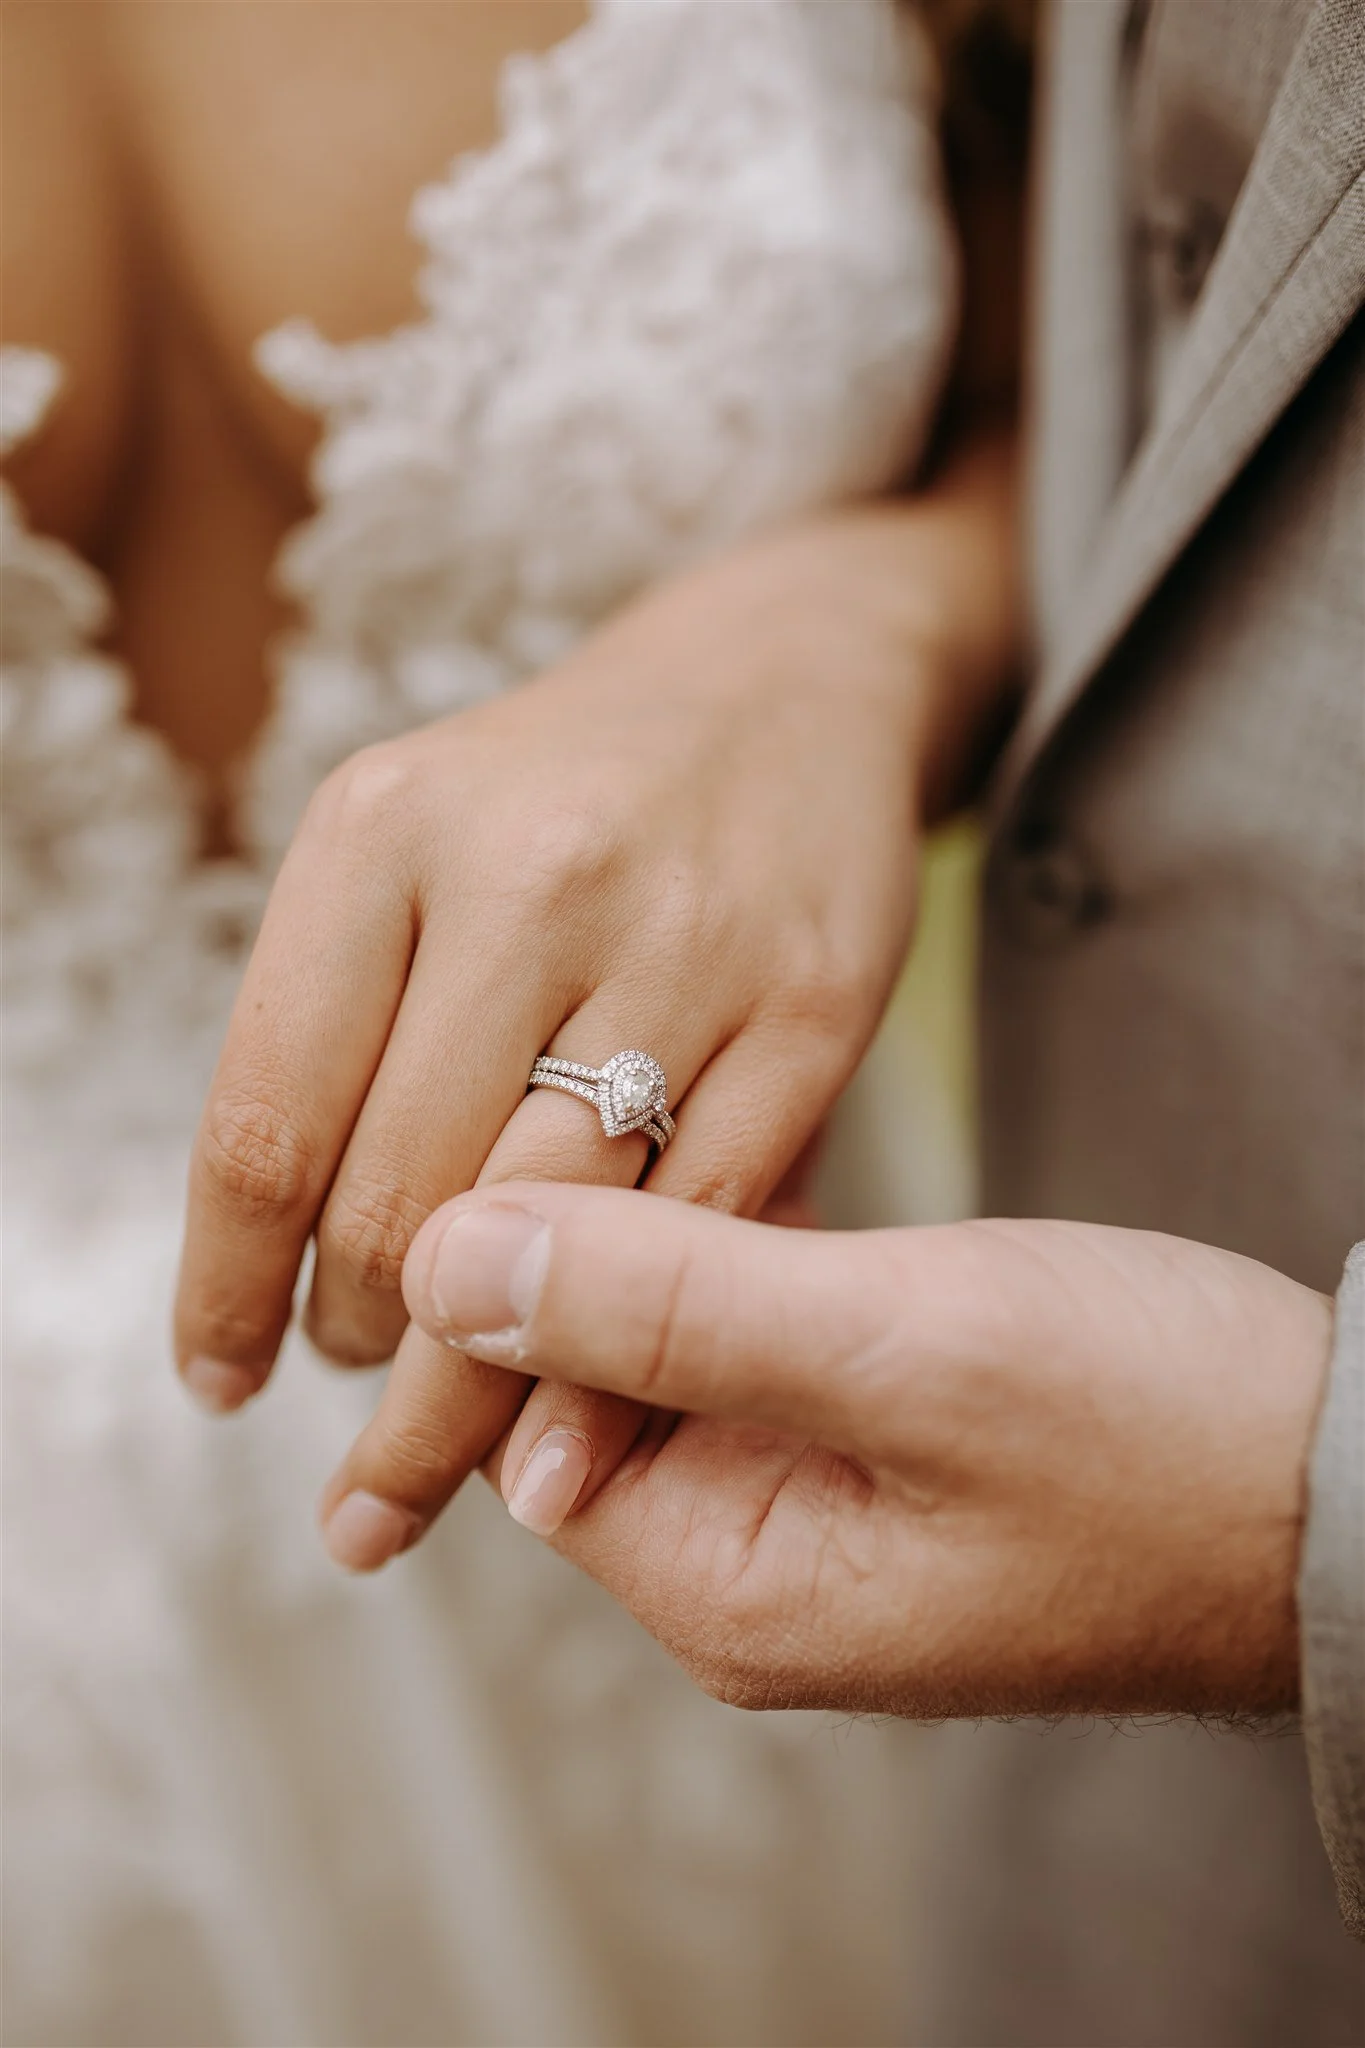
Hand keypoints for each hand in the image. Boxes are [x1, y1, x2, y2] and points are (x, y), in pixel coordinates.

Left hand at [174, 515, 929, 1413]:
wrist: (778, 685)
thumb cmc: (559, 802)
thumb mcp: (404, 849)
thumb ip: (336, 1037)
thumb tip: (270, 1285)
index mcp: (382, 830)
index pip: (264, 1122)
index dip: (226, 1291)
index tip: (219, 1380)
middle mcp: (529, 874)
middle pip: (400, 1205)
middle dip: (358, 1356)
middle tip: (351, 1410)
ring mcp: (686, 940)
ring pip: (553, 1243)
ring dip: (475, 1391)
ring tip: (434, 1452)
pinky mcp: (813, 1005)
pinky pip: (702, 1234)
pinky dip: (629, 1355)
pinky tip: (572, 1421)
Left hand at [371, 1182, 1328, 1717]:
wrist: (1361, 1483)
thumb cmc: (1164, 1434)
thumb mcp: (903, 1347)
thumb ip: (665, 1306)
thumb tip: (444, 1265)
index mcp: (723, 1585)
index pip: (520, 1414)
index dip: (525, 1262)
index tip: (560, 1112)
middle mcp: (749, 1572)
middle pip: (591, 1381)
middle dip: (615, 1239)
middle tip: (653, 1084)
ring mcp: (818, 1519)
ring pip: (679, 1348)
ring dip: (691, 1238)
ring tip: (719, 1110)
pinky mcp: (880, 1461)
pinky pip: (766, 1349)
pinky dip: (764, 1259)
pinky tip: (793, 1176)